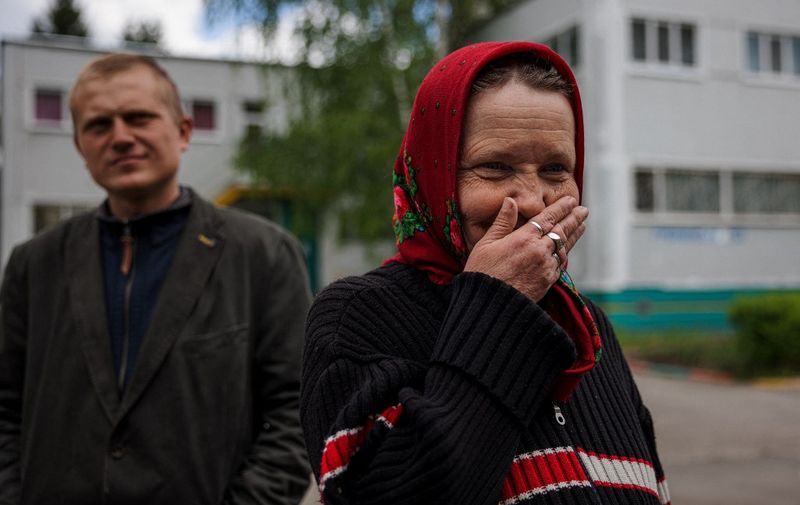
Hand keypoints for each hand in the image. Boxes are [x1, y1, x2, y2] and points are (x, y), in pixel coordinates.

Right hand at [462, 196, 587, 301]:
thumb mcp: (486, 244)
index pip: (548, 218)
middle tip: (583, 210)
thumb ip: (502, 222)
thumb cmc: (482, 273)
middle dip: (574, 218)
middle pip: (561, 230)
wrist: (489, 306)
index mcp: (523, 238)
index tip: (570, 200)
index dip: (561, 208)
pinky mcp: (548, 281)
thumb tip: (510, 200)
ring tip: (582, 225)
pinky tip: (567, 249)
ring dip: (574, 234)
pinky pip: (560, 263)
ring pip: (564, 246)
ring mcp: (546, 267)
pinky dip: (566, 253)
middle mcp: (539, 251)